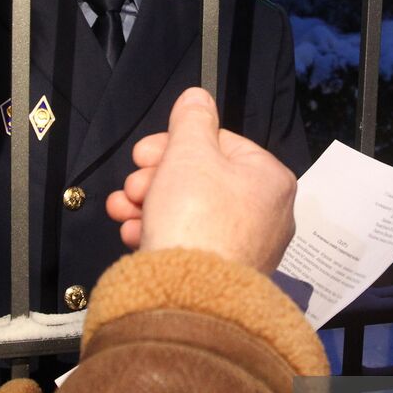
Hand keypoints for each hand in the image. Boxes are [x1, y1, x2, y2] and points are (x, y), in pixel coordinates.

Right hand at [106, 87, 296, 273]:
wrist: (189, 295)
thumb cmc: (196, 219)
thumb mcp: (189, 152)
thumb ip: (191, 119)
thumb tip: (197, 97)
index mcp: (269, 178)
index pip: (219, 144)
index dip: (173, 145)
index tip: (143, 154)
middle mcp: (267, 214)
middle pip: (202, 179)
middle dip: (156, 178)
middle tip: (132, 186)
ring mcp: (247, 248)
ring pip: (191, 213)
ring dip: (150, 205)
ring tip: (123, 210)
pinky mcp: (223, 275)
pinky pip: (190, 243)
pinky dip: (161, 234)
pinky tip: (136, 235)